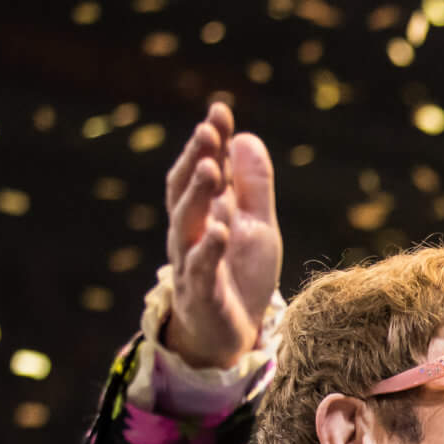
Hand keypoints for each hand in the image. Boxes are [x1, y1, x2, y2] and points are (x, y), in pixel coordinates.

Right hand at [161, 101, 279, 370]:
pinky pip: (200, 268)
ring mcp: (191, 260)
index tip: (219, 110)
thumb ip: (253, 186)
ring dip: (198, 195)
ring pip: (187, 224)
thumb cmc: (241, 275)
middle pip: (187, 190)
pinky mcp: (200, 292)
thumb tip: (244, 137)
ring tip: (212, 169)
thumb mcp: (257, 225)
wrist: (232, 333)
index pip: (203, 169)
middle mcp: (191, 231)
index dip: (209, 141)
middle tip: (208, 131)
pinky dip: (209, 248)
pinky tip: (220, 229)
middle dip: (197, 159)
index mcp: (206, 211)